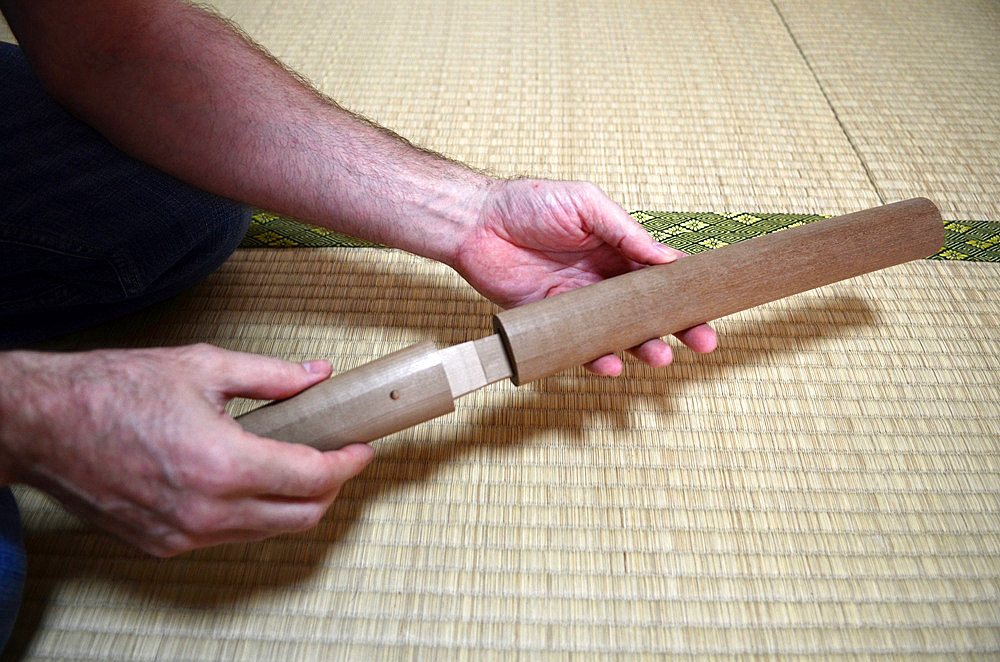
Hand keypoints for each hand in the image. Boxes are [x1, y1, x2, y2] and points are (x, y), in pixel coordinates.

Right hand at [0, 345, 372, 556]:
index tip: (361, 447)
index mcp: (221, 463)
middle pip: (301, 516)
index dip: (347, 463)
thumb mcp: (201, 367)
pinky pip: (229, 536)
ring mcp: (184, 535)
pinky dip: (254, 513)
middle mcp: (206, 511)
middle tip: (338, 458)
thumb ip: (270, 375)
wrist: (42, 426)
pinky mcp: (164, 545)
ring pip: (267, 531)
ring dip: (295, 503)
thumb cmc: (113, 389)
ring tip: (298, 464)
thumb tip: (318, 374)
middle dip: (331, 489)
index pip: (312, 478)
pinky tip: (252, 480)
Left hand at [452, 178, 716, 374]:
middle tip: (702, 341)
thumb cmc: (529, 203)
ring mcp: (577, 304)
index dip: (685, 291)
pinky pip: (578, 345)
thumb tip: (667, 258)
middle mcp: (601, 280)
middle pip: (647, 310)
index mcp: (616, 249)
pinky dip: (595, 357)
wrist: (476, 223)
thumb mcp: (586, 204)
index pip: (660, 275)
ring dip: (641, 346)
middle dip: (677, 326)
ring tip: (660, 356)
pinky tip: (610, 363)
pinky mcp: (550, 322)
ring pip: (617, 333)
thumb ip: (626, 232)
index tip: (712, 305)